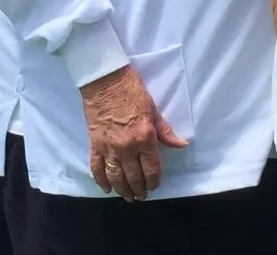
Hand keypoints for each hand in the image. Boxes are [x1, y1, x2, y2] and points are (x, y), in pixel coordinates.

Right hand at [79, 65, 187, 201]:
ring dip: (122, 190)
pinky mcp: (94, 144)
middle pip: (134, 177)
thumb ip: (165, 131)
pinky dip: (101, 181)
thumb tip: (181, 145)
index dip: (154, 181)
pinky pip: (97, 168)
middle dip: (140, 189)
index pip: (152, 168)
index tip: (154, 185)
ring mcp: (109, 147)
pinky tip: (107, 188)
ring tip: (128, 196)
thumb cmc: (132, 90)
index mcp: (145, 137)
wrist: (105, 80)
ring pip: (116, 177)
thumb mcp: (153, 109)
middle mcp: (127, 147)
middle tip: (142, 196)